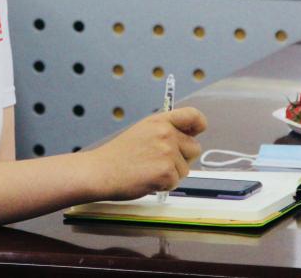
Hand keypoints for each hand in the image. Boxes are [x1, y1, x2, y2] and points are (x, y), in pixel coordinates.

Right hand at [82, 107, 205, 200]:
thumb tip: (189, 137)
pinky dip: (164, 184)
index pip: (193, 116)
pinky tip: (147, 179)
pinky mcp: (166, 172)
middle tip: (160, 161)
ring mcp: (167, 152)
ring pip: (186, 168)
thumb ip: (165, 131)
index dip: (199, 125)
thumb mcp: (142, 131)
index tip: (195, 133)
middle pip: (195, 148)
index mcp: (160, 121)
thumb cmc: (119, 155)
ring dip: (172, 173)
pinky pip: (176, 181)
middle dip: (183, 158)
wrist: (101, 171)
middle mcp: (166, 133)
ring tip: (148, 170)